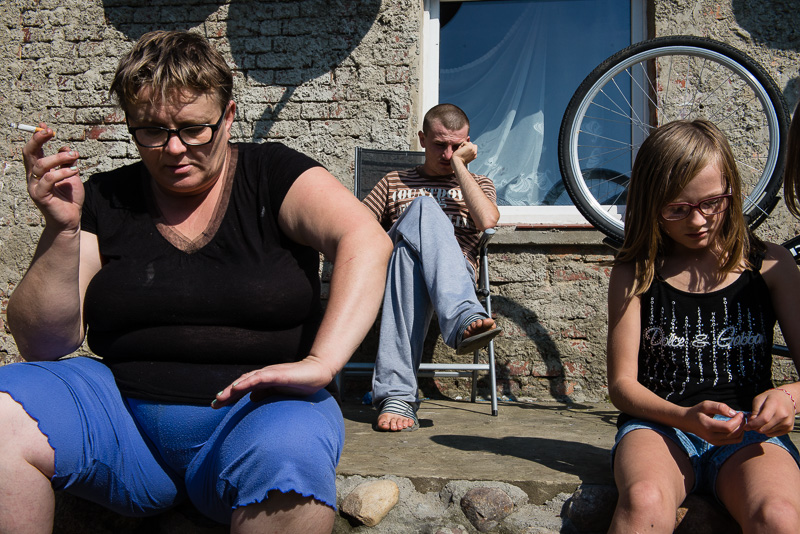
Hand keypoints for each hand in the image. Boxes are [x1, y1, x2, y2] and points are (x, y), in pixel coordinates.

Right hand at [22, 124, 83, 230]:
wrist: (70, 219)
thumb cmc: (69, 198)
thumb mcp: (71, 176)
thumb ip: (67, 162)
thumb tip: (65, 147)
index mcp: (39, 171)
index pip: (33, 150)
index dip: (37, 137)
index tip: (46, 127)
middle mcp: (33, 177)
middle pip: (29, 153)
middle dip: (38, 140)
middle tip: (51, 132)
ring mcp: (35, 186)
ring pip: (41, 165)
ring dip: (59, 157)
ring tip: (74, 156)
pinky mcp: (40, 196)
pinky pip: (49, 179)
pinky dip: (62, 172)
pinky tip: (74, 171)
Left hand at [211, 355, 335, 407]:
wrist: (318, 372)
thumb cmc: (300, 383)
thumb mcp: (279, 391)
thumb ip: (266, 394)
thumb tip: (252, 399)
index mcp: (264, 381)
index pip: (243, 388)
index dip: (230, 396)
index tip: (217, 406)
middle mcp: (264, 375)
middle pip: (241, 384)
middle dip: (227, 394)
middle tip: (214, 404)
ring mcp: (270, 373)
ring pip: (246, 380)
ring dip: (233, 389)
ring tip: (221, 397)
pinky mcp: (277, 374)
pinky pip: (259, 378)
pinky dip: (247, 382)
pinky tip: (238, 387)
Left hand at [451, 141, 476, 168]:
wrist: (457, 162)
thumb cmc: (458, 160)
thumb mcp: (464, 154)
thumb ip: (467, 148)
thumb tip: (469, 137)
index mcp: (474, 156)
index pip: (474, 147)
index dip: (469, 147)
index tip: (464, 150)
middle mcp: (475, 152)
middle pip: (471, 144)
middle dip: (466, 146)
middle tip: (462, 153)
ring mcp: (473, 149)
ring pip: (468, 143)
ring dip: (463, 146)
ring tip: (461, 152)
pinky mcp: (469, 147)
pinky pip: (464, 142)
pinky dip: (461, 146)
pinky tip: (460, 151)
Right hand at [684, 401, 745, 444]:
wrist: (687, 422)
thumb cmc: (697, 411)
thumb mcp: (705, 405)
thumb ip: (720, 407)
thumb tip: (734, 413)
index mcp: (707, 426)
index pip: (728, 427)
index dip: (738, 420)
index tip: (740, 413)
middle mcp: (711, 436)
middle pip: (734, 434)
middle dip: (742, 424)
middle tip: (742, 416)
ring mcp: (714, 441)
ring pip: (736, 439)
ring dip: (741, 430)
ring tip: (740, 421)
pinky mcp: (717, 443)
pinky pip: (733, 441)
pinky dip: (738, 434)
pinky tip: (735, 426)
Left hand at [744, 388, 795, 435]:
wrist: (787, 398)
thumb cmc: (770, 398)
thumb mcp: (758, 400)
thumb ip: (754, 412)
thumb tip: (751, 425)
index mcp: (775, 405)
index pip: (763, 419)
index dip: (752, 425)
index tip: (745, 427)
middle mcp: (783, 415)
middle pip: (764, 428)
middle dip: (755, 426)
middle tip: (752, 419)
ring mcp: (787, 422)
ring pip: (768, 432)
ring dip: (761, 428)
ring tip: (760, 419)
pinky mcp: (789, 428)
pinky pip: (773, 434)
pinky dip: (767, 431)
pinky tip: (767, 423)